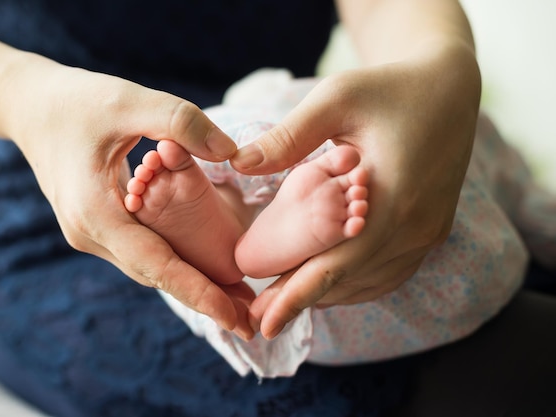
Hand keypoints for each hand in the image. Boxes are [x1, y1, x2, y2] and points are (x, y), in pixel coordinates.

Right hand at [6, 63, 255, 335]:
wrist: (29, 106)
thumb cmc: (75, 101)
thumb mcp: (128, 101)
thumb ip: (180, 122)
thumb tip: (231, 151)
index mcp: (94, 211)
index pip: (154, 263)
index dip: (197, 292)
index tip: (234, 318)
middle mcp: (89, 233)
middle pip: (154, 276)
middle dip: (202, 298)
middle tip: (250, 322)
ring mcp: (90, 234)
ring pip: (148, 268)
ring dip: (190, 286)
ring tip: (235, 303)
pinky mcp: (96, 227)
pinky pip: (140, 254)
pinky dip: (173, 266)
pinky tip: (202, 271)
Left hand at [232, 46, 480, 338]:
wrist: (450, 88)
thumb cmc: (388, 88)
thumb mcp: (336, 99)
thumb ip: (288, 136)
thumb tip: (238, 164)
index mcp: (393, 197)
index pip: (338, 262)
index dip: (298, 295)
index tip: (263, 324)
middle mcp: (415, 226)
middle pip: (350, 279)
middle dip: (302, 300)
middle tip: (259, 319)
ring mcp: (428, 233)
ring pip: (370, 281)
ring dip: (327, 292)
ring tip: (284, 302)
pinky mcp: (431, 231)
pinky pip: (388, 272)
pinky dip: (354, 282)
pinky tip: (328, 280)